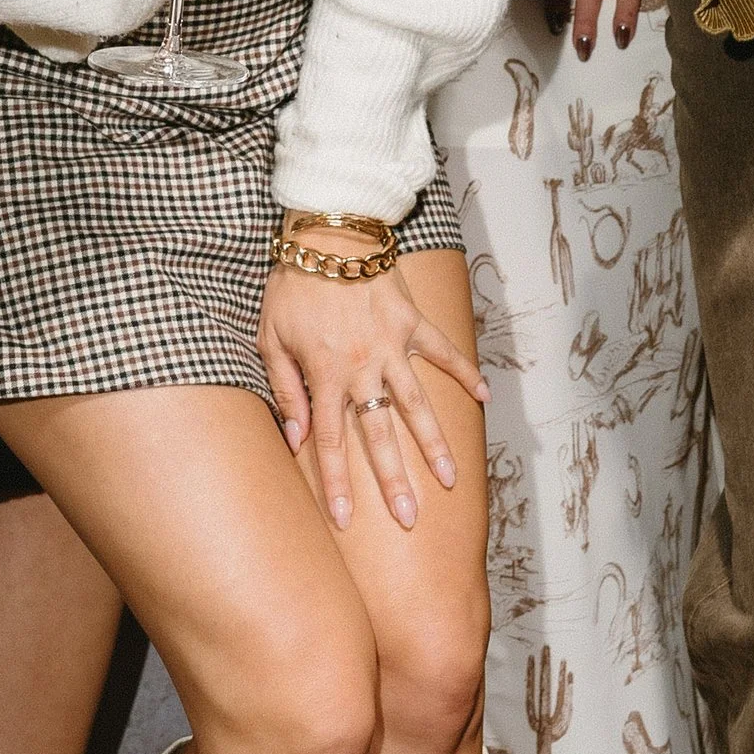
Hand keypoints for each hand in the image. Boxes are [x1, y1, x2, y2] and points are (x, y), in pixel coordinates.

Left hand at [259, 248, 488, 528]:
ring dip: (435, 443)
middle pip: (380, 434)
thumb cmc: (292, 286)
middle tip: (410, 518)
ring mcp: (393, 345)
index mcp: (326, 373)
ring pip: (417, 403)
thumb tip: (295, 436)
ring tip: (451, 479)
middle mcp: (364, 366)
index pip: (331, 441)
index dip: (337, 483)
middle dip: (394, 480)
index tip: (344, 519)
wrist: (327, 234)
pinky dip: (464, 371)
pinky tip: (483, 397)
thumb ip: (285, 389)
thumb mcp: (271, 337)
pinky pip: (443, 350)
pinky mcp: (413, 322)